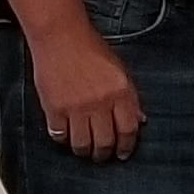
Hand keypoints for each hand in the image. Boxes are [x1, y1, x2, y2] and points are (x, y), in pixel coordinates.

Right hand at [29, 23, 143, 161]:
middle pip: (106, 141)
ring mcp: (76, 107)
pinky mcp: (54, 108)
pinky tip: (67, 137)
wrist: (61, 37)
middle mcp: (100, 102)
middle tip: (103, 156)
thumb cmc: (90, 50)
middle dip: (105, 154)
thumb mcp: (121, 71)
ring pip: (82, 143)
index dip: (127, 146)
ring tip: (86, 151)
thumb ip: (130, 97)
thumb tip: (139, 121)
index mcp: (121, 93)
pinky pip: (60, 135)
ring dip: (85, 151)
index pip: (129, 129)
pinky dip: (64, 140)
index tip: (124, 153)